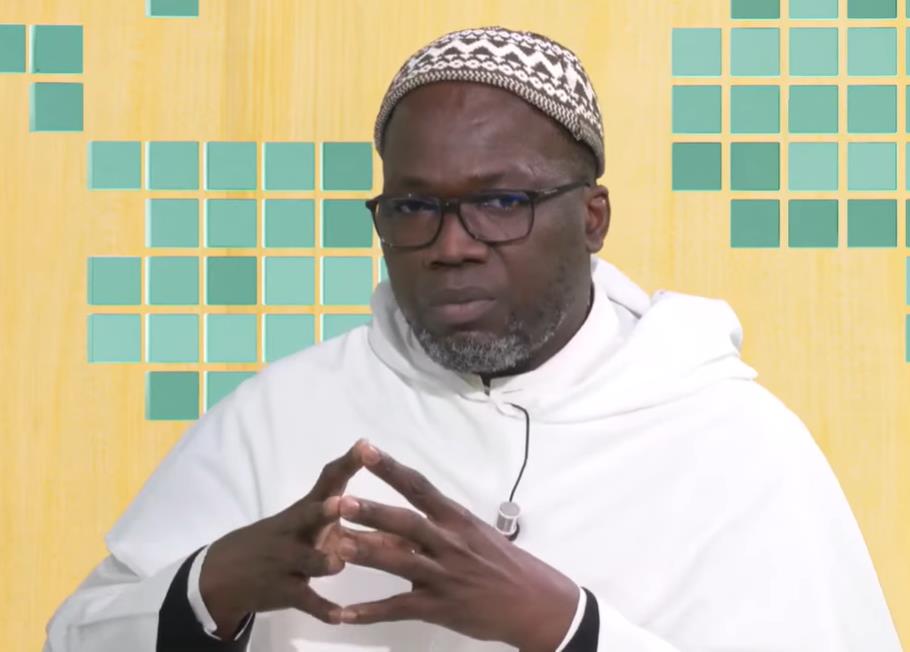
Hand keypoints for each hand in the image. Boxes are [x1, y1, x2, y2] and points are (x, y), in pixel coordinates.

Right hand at [200, 438, 379, 637]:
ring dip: (324, 562)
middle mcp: (296, 530)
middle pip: (309, 516)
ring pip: (308, 561)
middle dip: (323, 511)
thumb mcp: (314, 527)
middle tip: (337, 504)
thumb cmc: (286, 541)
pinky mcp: (283, 590)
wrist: (227, 573)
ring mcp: (287, 560)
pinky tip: (341, 616)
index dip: (347, 463)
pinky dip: (323, 609)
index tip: (365, 445)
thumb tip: (408, 527)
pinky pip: (306, 600)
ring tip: (336, 565)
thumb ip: (359, 525)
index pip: (328, 480)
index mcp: (308, 509)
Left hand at [330, 447, 579, 651]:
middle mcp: (449, 543)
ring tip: (335, 547)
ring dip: (367, 554)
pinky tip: (343, 614)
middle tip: (341, 501)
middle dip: (373, 512)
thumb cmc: (501, 561)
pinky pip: (399, 608)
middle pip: (406, 523)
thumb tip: (391, 524)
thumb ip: (433, 528)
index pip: (419, 487)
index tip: (366, 449)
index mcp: (456, 519)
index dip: (391, 469)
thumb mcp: (473, 535)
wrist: (534, 602)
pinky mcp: (439, 607)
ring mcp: (443, 576)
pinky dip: (370, 612)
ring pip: (399, 562)